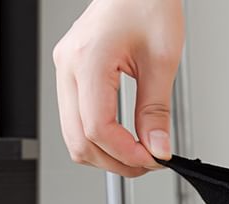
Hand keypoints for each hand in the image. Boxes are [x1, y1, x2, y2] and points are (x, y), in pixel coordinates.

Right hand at [52, 0, 183, 176]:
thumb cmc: (146, 2)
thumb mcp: (161, 60)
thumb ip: (156, 110)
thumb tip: (157, 148)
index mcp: (88, 59)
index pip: (97, 129)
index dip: (126, 153)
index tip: (153, 160)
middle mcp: (69, 67)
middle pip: (79, 141)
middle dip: (116, 162)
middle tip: (148, 163)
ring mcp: (66, 71)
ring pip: (74, 137)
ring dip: (107, 155)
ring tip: (139, 154)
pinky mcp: (73, 76)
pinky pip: (77, 122)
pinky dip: (101, 139)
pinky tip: (125, 140)